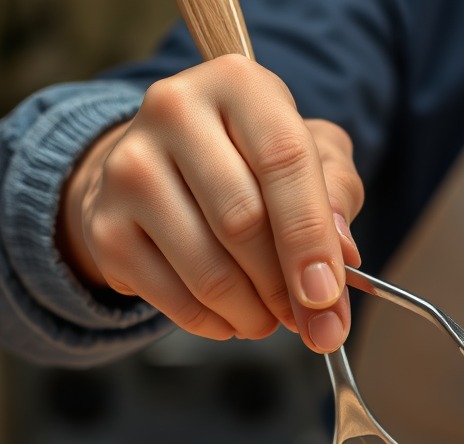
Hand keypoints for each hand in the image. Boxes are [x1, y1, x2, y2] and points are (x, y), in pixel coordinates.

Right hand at [57, 55, 363, 352]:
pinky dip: (216, 324)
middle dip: (286, 290)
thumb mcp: (313, 157)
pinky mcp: (106, 227)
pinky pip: (175, 300)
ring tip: (272, 317)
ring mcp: (129, 168)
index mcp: (237, 84)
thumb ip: (337, 196)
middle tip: (311, 321)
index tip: (328, 297)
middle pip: (243, 223)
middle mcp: (174, 111)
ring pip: (210, 272)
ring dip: (255, 314)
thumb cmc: (255, 162)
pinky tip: (234, 317)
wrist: (166, 168)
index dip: (310, 239)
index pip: (284, 161)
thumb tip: (344, 254)